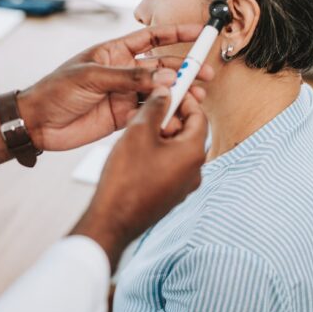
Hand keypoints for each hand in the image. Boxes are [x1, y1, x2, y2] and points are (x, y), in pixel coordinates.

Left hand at [0, 24, 212, 172]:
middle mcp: (124, 72)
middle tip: (205, 74)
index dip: (176, 35)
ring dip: (179, 94)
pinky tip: (176, 115)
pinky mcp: (124, 117)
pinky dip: (165, 114)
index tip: (199, 33)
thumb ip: (129, 78)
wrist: (37, 122)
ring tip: (196, 97)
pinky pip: (150, 113)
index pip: (152, 39)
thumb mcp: (92, 77)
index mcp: (115, 52)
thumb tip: (164, 80)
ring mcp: (125, 94)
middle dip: (184, 69)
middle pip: (162, 67)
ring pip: (160, 92)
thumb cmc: (56, 89)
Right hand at [70, 86, 207, 268]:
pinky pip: (168, 166)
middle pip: (188, 132)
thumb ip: (155, 107)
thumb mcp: (138, 132)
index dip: (185, 100)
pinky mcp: (170, 195)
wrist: (113, 221)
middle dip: (168, 118)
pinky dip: (157, 153)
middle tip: (147, 110)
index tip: (170, 90)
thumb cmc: (126, 178)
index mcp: (193, 153)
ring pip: (176, 150)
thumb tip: (164, 92)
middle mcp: (194, 171)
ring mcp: (183, 186)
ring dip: (160, 135)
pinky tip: (135, 152)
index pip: (199, 116)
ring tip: (136, 130)